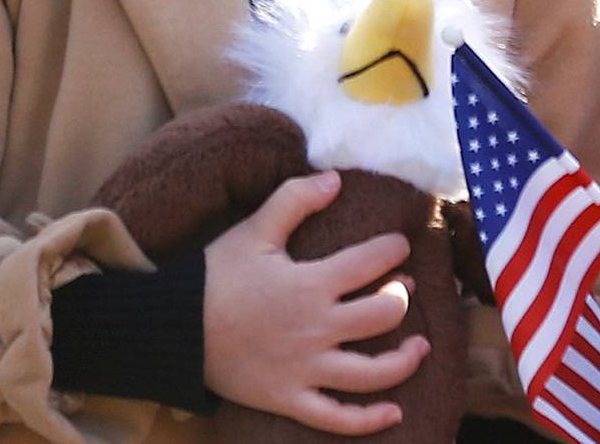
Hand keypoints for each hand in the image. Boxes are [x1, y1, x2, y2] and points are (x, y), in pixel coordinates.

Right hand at [202, 171, 424, 432]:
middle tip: (407, 288)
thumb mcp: (254, 229)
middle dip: (401, 299)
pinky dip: (370, 420)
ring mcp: (307, 369)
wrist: (178, 327)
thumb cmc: (217, 273)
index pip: (367, 264)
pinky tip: (394, 411)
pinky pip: (338, 418)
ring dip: (404, 361)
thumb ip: (295, 200)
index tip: (401, 243)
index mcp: (309, 283)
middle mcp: (316, 329)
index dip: (390, 251)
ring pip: (371, 373)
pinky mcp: (292, 399)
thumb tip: (335, 179)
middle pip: (380, 317)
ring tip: (421, 347)